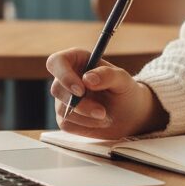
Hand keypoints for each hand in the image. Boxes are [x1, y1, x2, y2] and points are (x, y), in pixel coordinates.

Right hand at [46, 48, 167, 140]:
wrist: (128, 115)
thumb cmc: (125, 91)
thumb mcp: (122, 79)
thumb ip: (107, 75)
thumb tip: (87, 78)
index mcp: (77, 60)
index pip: (56, 62)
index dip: (64, 75)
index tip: (81, 90)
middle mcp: (67, 77)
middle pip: (56, 89)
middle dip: (80, 104)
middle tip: (102, 112)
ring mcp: (64, 98)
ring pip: (62, 109)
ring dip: (86, 116)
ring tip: (106, 116)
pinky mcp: (65, 117)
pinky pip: (66, 123)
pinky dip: (84, 125)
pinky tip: (99, 122)